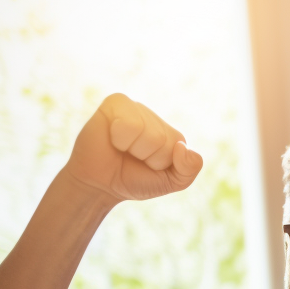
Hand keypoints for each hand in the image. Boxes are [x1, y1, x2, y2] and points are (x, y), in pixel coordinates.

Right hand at [61, 93, 203, 203]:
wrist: (100, 185)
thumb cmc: (134, 180)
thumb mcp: (170, 182)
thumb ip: (189, 170)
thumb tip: (182, 147)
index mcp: (170, 133)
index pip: (177, 144)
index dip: (160, 162)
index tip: (146, 165)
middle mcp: (154, 117)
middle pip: (161, 139)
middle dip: (146, 156)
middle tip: (131, 157)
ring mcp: (134, 107)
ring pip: (146, 131)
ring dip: (133, 148)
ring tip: (122, 148)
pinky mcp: (115, 103)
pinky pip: (127, 123)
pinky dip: (119, 138)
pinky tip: (112, 138)